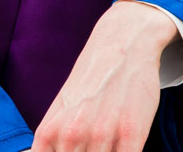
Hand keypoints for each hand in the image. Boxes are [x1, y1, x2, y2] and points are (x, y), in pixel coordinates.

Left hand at [31, 1, 178, 151]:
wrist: (124, 41)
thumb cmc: (93, 78)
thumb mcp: (61, 110)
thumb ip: (52, 141)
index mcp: (50, 132)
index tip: (75, 150)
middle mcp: (72, 135)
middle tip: (93, 145)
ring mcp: (102, 134)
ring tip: (110, 143)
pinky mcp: (132, 132)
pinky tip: (126, 145)